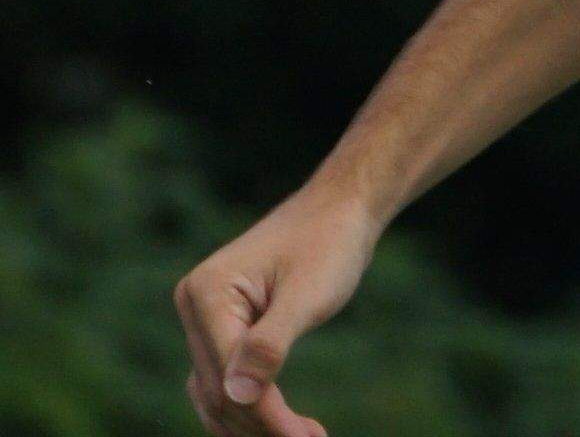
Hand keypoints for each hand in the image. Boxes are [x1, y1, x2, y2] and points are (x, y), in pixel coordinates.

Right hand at [173, 186, 380, 436]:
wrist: (342, 208)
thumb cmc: (330, 242)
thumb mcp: (308, 293)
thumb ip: (271, 343)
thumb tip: (237, 395)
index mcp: (206, 293)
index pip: (230, 377)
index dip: (267, 416)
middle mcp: (195, 306)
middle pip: (220, 392)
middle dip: (264, 426)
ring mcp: (204, 318)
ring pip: (218, 395)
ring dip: (256, 425)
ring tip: (305, 436)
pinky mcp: (222, 328)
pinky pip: (226, 381)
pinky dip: (252, 406)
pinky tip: (284, 425)